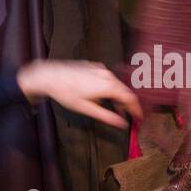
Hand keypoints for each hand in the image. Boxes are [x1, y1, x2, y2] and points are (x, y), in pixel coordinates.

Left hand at [16, 60, 143, 128]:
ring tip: (116, 110)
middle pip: (124, 91)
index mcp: (108, 85)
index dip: (136, 109)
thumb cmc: (66, 92)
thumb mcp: (87, 109)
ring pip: (116, 85)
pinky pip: (108, 79)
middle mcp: (107, 75)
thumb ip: (107, 116)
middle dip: (128, 104)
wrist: (50, 76)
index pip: (130, 98)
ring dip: (118, 97)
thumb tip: (121, 123)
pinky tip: (104, 97)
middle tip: (129, 116)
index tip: (139, 118)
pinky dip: (110, 89)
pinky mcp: (94, 67)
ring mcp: (100, 69)